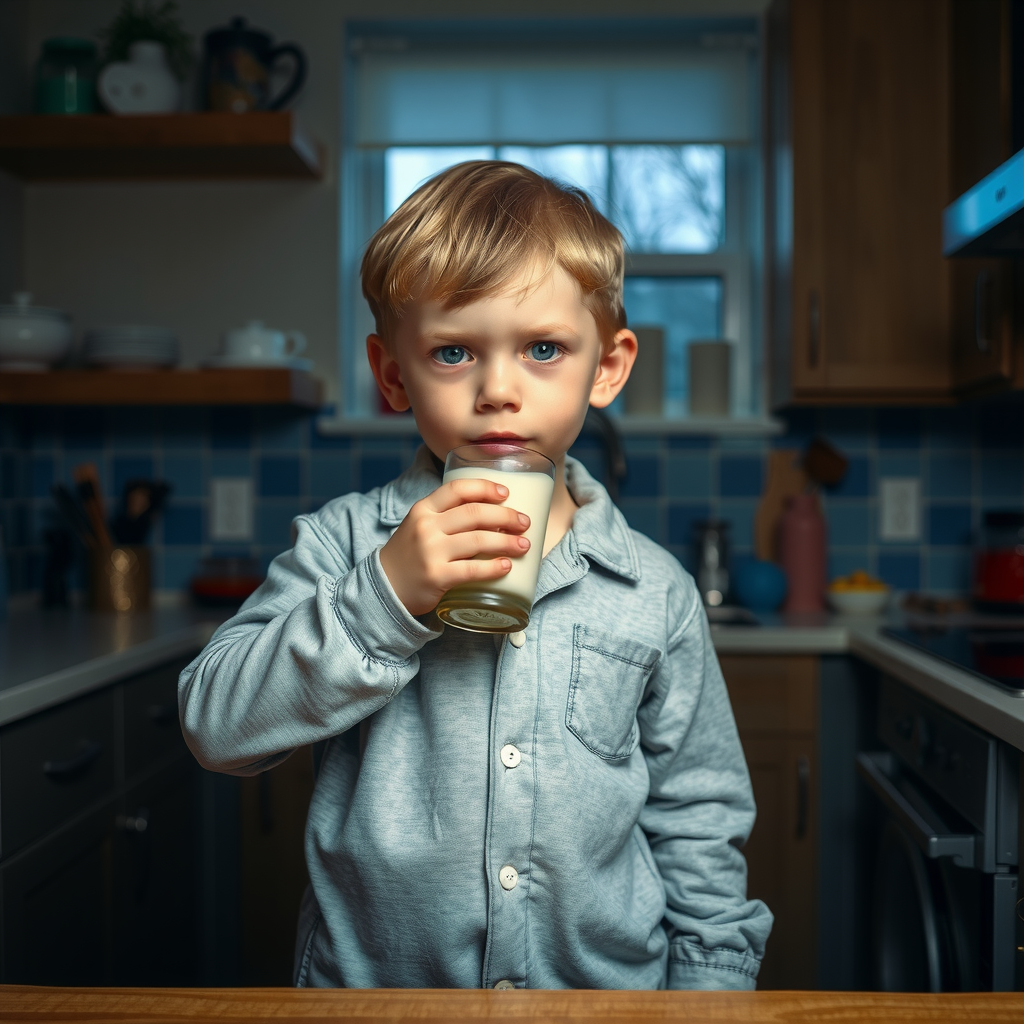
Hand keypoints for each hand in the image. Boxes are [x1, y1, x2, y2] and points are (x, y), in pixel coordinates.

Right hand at [379, 478, 530, 615]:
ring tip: (524, 545)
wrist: (386, 587)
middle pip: (474, 513)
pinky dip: (494, 567)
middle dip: (506, 516)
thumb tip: (494, 512)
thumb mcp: (421, 525)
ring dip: (507, 541)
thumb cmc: (412, 554)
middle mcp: (426, 527)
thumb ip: (447, 515)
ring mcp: (431, 552)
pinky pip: (472, 570)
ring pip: (478, 540)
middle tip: (524, 522)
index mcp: (423, 509)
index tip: (506, 493)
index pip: (457, 488)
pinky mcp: (437, 577)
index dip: (485, 488)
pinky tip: (507, 565)